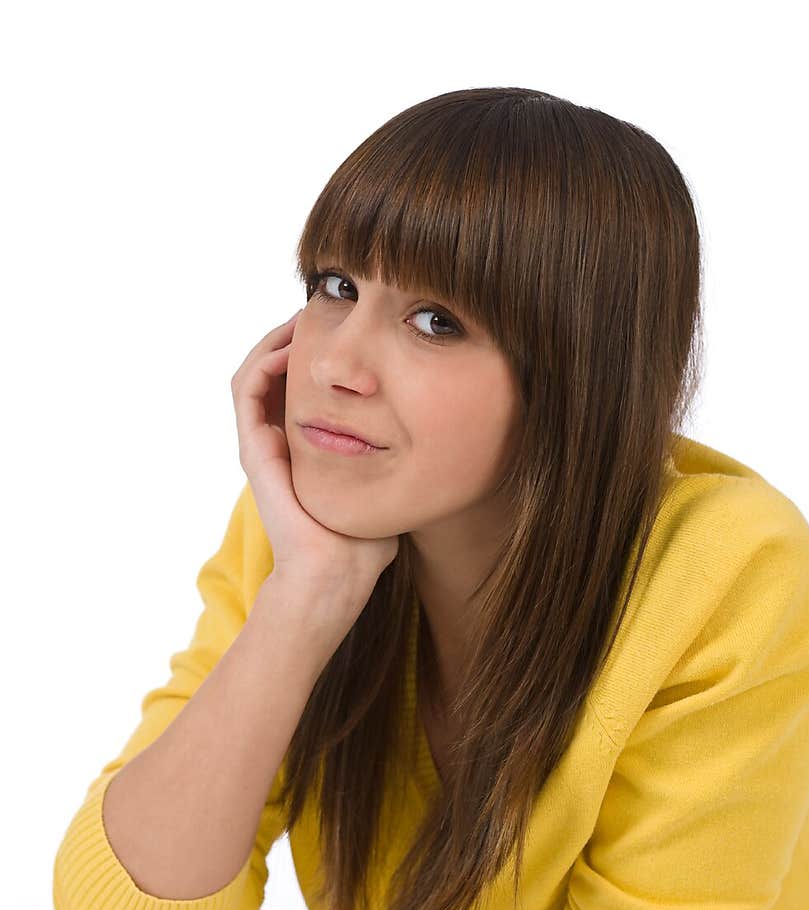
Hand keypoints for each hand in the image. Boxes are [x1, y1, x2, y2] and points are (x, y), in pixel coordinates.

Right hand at [230, 314, 399, 628]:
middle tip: (324, 308)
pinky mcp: (256, 453)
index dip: (318, 353)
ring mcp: (263, 447)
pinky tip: (288, 344)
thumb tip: (437, 430)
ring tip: (302, 315)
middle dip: (296, 336)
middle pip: (276, 371)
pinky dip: (262, 361)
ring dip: (274, 339)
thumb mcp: (387, 485)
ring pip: (255, 372)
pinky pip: (247, 391)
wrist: (337, 577)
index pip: (302, 387)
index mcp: (304, 449)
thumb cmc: (365, 544)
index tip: (349, 329)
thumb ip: (398, 458)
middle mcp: (279, 443)